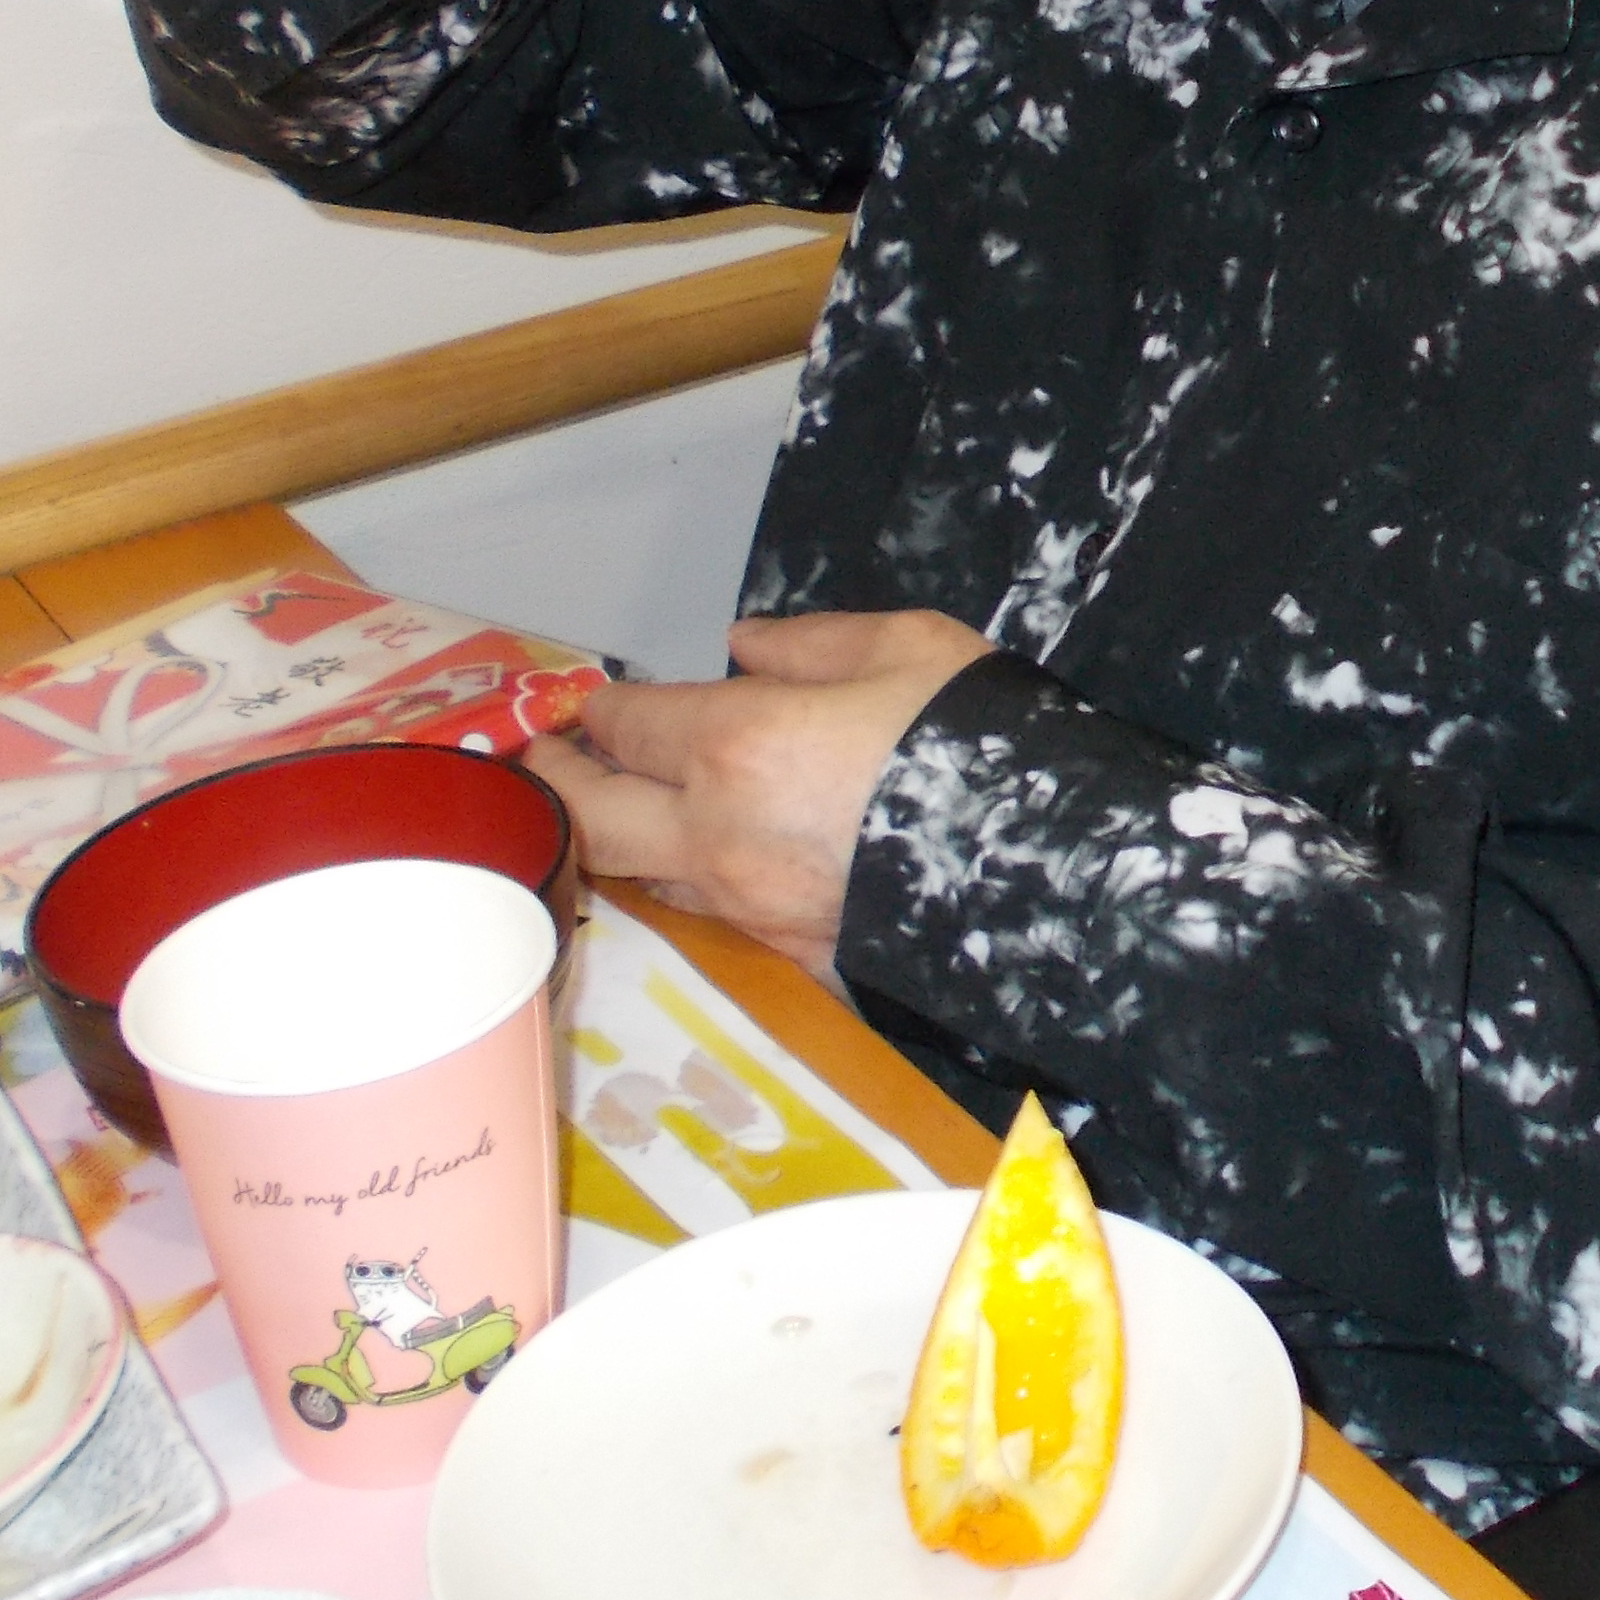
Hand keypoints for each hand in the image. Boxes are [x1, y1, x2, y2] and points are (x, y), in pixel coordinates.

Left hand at [520, 611, 990, 977]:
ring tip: (613, 809)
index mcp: (737, 745)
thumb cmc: (976, 738)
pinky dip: (695, 881)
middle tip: (545, 759)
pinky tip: (707, 860)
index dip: (596, 708)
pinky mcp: (792, 954)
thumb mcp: (903, 647)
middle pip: (592, 817)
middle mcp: (719, 835)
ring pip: (645, 877)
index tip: (588, 701)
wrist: (1054, 864)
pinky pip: (716, 914)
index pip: (627, 725)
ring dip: (617, 839)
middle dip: (557, 782)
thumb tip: (741, 648)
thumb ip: (807, 644)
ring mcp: (751, 907)